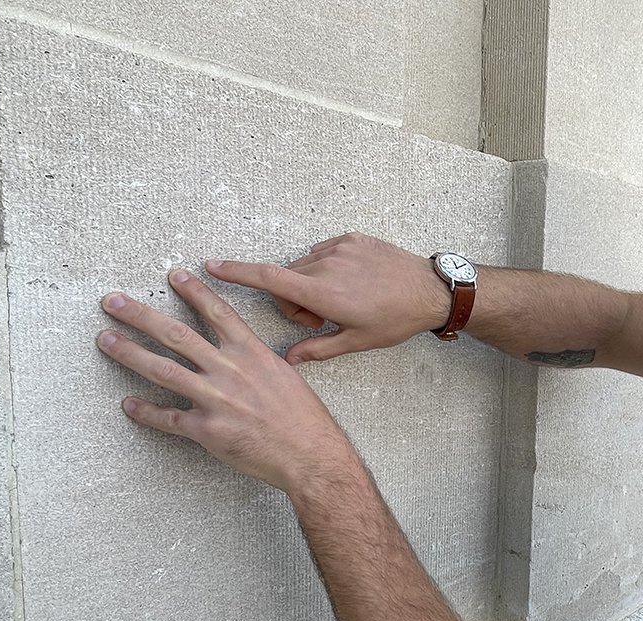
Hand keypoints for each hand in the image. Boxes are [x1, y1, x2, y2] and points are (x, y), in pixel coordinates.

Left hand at [96, 269, 358, 493]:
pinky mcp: (207, 430)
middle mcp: (230, 370)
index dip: (194, 291)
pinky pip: (168, 418)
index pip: (217, 312)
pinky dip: (146, 412)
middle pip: (176, 334)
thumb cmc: (304, 418)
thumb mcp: (285, 376)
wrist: (311, 455)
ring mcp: (216, 399)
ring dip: (129, 353)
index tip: (174, 275)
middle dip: (140, 315)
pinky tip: (128, 404)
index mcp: (252, 353)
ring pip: (163, 370)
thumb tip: (243, 356)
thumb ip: (257, 363)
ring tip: (105, 340)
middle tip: (113, 302)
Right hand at [204, 232, 450, 363]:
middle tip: (321, 318)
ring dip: (311, 283)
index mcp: (323, 293)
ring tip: (342, 299)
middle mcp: (327, 265)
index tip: (211, 265)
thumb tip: (287, 360)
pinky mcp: (352, 237)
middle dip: (295, 300)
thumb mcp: (356, 342)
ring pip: (305, 266)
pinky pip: (325, 252)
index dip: (236, 272)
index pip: (268, 279)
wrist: (432, 290)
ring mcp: (340, 248)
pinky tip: (354, 281)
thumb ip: (317, 349)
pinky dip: (329, 267)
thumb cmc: (396, 320)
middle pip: (287, 279)